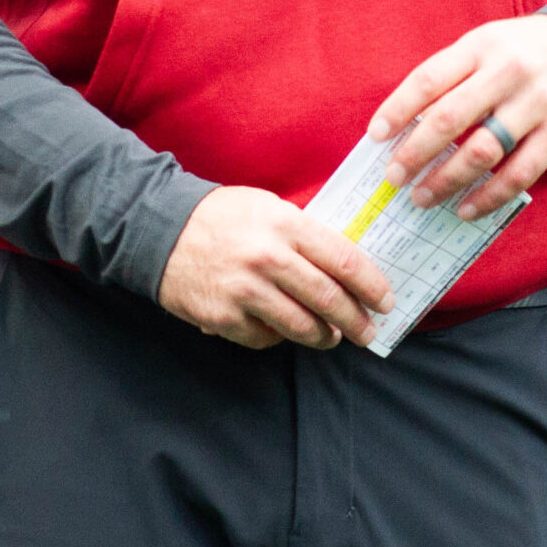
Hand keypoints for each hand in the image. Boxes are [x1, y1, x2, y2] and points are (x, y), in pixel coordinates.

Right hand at [157, 187, 392, 350]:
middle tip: (369, 332)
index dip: (372, 287)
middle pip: (329, 300)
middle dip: (357, 321)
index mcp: (285, 225)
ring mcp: (244, 291)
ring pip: (302, 327)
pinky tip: (282, 328)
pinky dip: (279, 337)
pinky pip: (266, 338)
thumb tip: (348, 269)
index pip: (344, 262)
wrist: (160, 229)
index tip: (385, 302)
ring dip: (325, 336)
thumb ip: (306, 234)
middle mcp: (268, 258)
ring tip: (332, 336)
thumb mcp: (268, 207)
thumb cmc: (222, 216)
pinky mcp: (224, 317)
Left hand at [368, 15, 546, 219]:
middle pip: (450, 118)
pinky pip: (519, 173)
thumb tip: (406, 121)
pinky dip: (488, 197)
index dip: (397, 110)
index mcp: (480, 46)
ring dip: (446, 180)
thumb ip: (452, 76)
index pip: (428, 79)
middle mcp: (507, 73)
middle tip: (394, 177)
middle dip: (415, 152)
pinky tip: (466, 208)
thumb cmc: (526, 51)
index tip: (375, 136)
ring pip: (482, 151)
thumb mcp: (487, 44)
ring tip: (423, 197)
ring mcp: (536, 104)